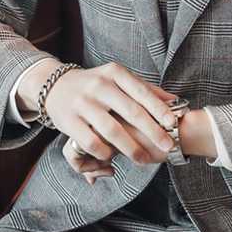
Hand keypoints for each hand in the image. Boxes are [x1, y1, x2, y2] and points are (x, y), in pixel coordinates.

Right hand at [44, 61, 177, 176]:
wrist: (55, 85)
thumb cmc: (97, 85)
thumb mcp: (118, 79)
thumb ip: (145, 89)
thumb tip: (176, 101)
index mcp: (115, 73)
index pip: (142, 92)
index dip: (159, 108)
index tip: (174, 123)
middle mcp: (99, 85)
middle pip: (131, 111)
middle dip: (153, 131)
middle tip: (168, 145)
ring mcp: (83, 102)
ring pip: (112, 130)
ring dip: (131, 148)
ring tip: (144, 159)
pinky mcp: (69, 120)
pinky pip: (90, 141)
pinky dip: (104, 152)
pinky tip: (112, 159)